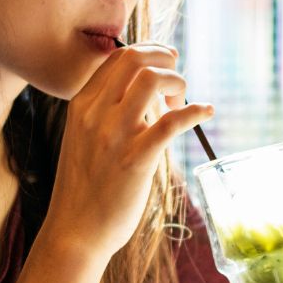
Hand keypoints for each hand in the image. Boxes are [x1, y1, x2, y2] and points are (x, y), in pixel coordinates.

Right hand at [40, 43, 214, 259]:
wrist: (75, 231)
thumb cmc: (86, 187)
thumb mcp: (85, 138)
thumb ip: (108, 113)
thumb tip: (149, 94)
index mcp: (81, 105)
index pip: (117, 58)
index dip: (149, 51)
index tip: (167, 61)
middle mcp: (95, 114)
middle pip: (135, 59)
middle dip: (166, 59)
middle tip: (178, 80)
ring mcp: (114, 136)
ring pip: (152, 80)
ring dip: (177, 82)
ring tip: (182, 103)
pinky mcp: (135, 161)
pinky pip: (171, 123)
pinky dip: (195, 111)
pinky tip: (207, 112)